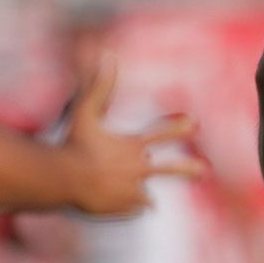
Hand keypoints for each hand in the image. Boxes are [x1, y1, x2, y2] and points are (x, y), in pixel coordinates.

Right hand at [60, 56, 204, 214]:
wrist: (60, 179)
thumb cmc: (73, 144)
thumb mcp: (85, 113)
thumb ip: (99, 86)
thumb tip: (107, 54)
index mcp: (132, 146)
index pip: (162, 134)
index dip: (179, 127)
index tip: (194, 123)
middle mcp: (138, 169)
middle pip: (170, 170)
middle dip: (188, 168)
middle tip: (203, 170)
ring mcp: (132, 190)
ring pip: (145, 193)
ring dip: (136, 189)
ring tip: (123, 186)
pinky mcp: (123, 208)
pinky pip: (131, 206)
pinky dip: (124, 202)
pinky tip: (107, 196)